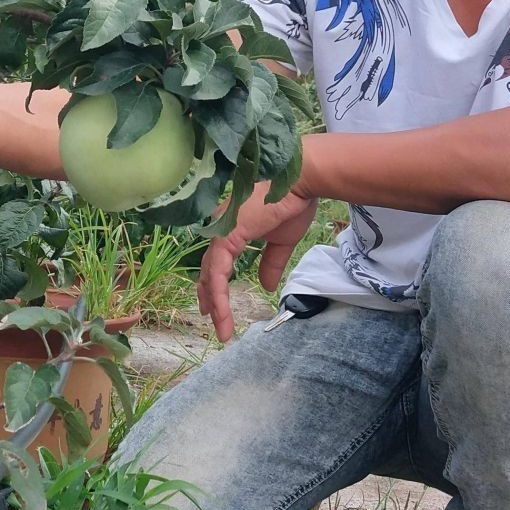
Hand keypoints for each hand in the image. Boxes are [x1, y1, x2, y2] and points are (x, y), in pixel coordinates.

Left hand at [197, 185, 317, 341]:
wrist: (301, 182)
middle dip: (209, 297)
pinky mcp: (226, 236)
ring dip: (215, 304)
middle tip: (211, 320)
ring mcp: (220, 231)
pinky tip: (221, 313)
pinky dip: (218, 295)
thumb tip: (266, 287)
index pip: (216, 261)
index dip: (213, 284)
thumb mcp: (281, 242)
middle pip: (207, 269)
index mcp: (230, 227)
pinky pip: (217, 272)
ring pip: (210, 275)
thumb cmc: (293, 203)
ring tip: (221, 328)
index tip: (214, 306)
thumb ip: (270, 263)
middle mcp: (220, 228)